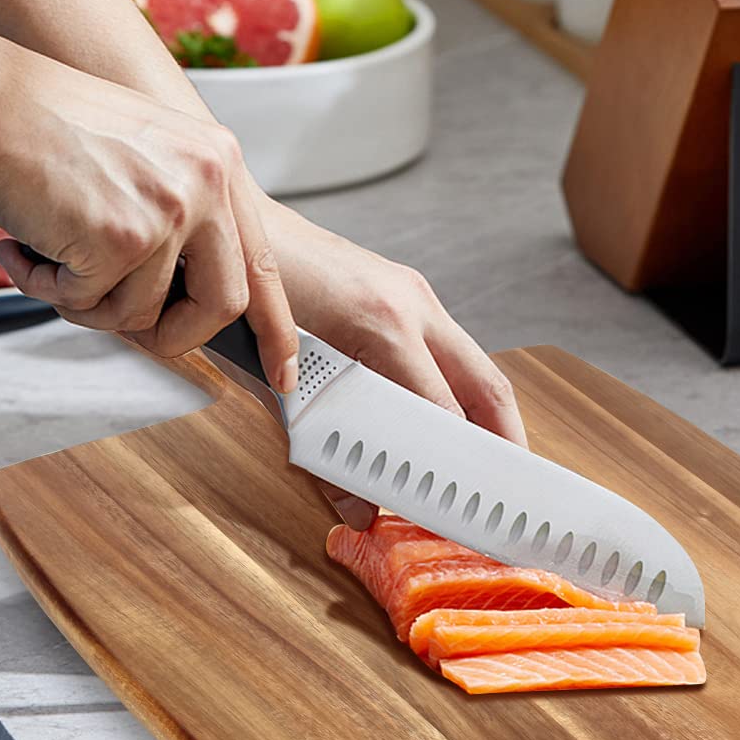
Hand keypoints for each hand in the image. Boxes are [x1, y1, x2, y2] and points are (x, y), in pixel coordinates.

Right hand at [0, 49, 298, 392]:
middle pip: (223, 304)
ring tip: (50, 256)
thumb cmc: (45, 124)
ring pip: (142, 311)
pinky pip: (88, 303)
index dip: (275, 328)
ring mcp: (167, 213)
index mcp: (219, 162)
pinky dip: (47, 287)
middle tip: (138, 333)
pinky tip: (23, 246)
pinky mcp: (120, 239)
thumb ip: (181, 213)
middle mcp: (205, 185)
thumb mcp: (146, 152)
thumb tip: (186, 294)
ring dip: (89, 302)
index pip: (263, 264)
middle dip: (178, 336)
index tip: (282, 371)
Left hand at [262, 202, 526, 525]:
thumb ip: (323, 456)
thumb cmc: (242, 301)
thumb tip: (359, 512)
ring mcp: (412, 292)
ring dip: (487, 413)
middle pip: (485, 384)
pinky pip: (449, 348)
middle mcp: (411, 304)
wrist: (230, 227)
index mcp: (381, 324)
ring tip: (489, 459)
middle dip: (505, 439)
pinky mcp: (404, 290)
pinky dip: (460, 388)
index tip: (463, 500)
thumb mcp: (276, 386)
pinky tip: (453, 417)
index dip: (456, 463)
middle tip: (509, 485)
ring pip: (474, 363)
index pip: (444, 409)